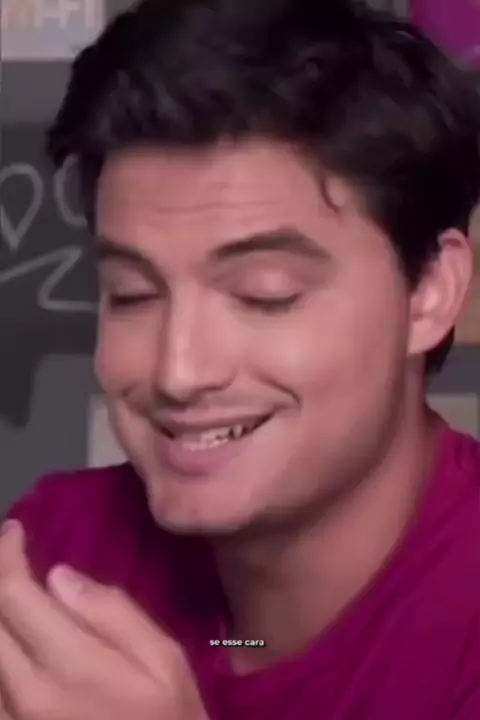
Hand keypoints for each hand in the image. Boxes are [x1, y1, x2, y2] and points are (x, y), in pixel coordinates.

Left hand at [0, 520, 209, 719]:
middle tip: (5, 556)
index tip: (14, 532)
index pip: (15, 595)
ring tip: (7, 592)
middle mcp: (24, 696)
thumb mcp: (164, 662)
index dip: (7, 556)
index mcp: (70, 666)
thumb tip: (59, 576)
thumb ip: (113, 614)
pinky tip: (9, 637)